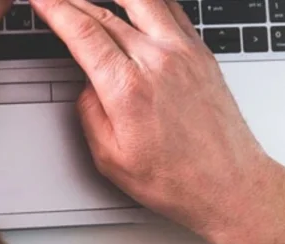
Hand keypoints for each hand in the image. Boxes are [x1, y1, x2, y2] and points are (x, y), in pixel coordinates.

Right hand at [31, 0, 277, 240]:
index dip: (55, 9)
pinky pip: (172, 10)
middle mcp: (158, 61)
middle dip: (74, 1)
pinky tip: (139, 3)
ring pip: (142, 0)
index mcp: (128, 87)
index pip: (82, 32)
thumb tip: (87, 86)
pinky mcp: (202, 54)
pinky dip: (149, 1)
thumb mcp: (111, 159)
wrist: (229, 184)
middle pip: (106, 13)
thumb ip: (90, 114)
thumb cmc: (178, 180)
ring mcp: (184, 53)